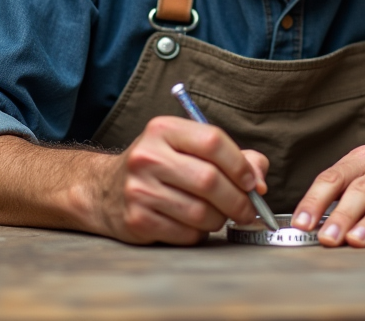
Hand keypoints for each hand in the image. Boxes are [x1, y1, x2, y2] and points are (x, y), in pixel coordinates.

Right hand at [96, 115, 268, 244]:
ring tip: (218, 216)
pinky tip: (193, 225)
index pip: (213, 141)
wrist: (103, 190)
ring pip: (201, 212)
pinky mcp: (137, 221)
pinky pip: (186, 234)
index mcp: (163, 130)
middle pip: (209, 180)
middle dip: (238, 200)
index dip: (241, 165)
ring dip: (220, 219)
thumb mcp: (188, 148)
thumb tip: (261, 182)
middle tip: (248, 210)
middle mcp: (148, 157)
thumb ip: (232, 157)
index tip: (254, 182)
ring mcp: (139, 190)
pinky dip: (199, 233)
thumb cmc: (159, 167)